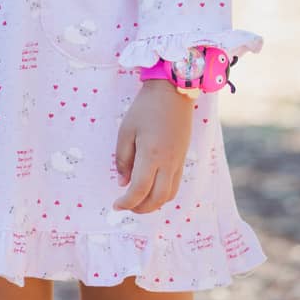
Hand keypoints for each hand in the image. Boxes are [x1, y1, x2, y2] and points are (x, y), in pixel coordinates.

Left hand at [112, 80, 195, 213]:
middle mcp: (168, 163)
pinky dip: (163, 194)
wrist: (172, 91)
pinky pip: (175, 185)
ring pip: (169, 195)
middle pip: (157, 199)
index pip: (139, 190)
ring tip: (138, 201)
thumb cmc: (145, 108)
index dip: (127, 202)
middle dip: (140, 208)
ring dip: (154, 204)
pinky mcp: (183, 158)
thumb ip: (123, 158)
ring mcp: (178, 162)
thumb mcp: (126, 130)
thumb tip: (122, 183)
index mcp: (151, 155)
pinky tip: (152, 188)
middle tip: (126, 206)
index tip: (116, 205)